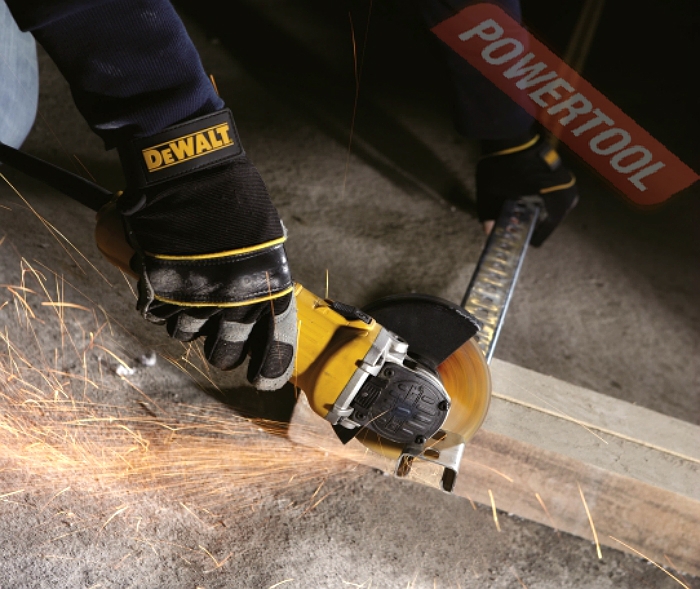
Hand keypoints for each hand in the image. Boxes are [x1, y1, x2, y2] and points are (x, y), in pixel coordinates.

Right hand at [116, 109, 296, 389]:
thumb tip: (265, 303)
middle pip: (225, 356)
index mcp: (269, 290)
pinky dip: (163, 307)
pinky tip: (169, 285)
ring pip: (187, 336)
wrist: (190, 172)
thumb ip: (266, 277)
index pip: (275, 351)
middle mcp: (234, 303)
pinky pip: (158, 316)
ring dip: (190, 323)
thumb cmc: (235, 199)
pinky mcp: (159, 289)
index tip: (262, 379)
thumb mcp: (267, 240)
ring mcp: (193, 298)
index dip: (269, 371)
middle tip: (221, 334)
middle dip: (224, 349)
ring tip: (193, 294)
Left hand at [476, 134, 578, 245]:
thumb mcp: (489, 192)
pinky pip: (560, 189)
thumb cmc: (499, 164)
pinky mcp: (559, 168)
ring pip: (563, 201)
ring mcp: (563, 175)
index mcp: (550, 194)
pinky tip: (535, 200)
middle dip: (547, 223)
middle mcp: (562, 186)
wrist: (507, 135)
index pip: (550, 224)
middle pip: (559, 213)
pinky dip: (550, 198)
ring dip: (550, 209)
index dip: (540, 236)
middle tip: (533, 230)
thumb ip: (489, 213)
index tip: (532, 244)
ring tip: (534, 217)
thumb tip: (488, 232)